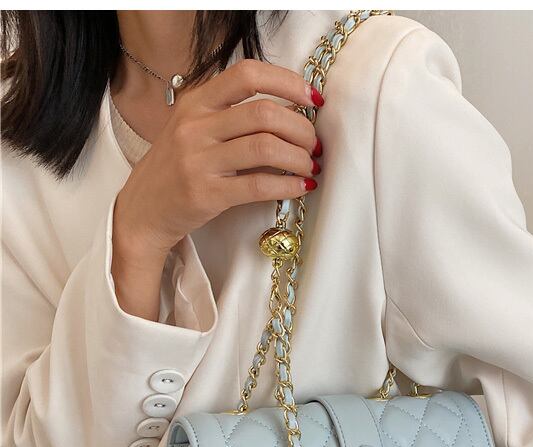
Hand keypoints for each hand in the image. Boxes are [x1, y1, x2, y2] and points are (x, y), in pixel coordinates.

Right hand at [112, 58, 322, 318]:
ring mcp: (200, 160)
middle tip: (315, 144)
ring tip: (310, 167)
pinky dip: (288, 186)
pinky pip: (259, 186)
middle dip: (302, 128)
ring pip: (265, 148)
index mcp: (197, 102)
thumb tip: (290, 109)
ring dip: (299, 158)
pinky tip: (301, 187)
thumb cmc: (178, 168)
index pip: (248, 75)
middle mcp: (196, 126)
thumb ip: (231, 114)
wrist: (144, 210)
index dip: (287, 82)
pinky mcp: (207, 194)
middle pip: (264, 113)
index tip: (313, 98)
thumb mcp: (194, 128)